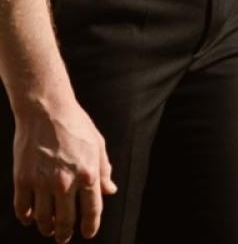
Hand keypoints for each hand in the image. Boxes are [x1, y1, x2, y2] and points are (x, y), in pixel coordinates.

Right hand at [10, 96, 115, 243]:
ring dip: (46, 228)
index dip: (90, 226)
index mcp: (88, 174)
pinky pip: (22, 207)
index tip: (88, 234)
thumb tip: (109, 191)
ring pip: (43, 218)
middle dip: (65, 233)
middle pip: (65, 219)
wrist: (46, 111)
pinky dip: (26, 217)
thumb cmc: (76, 125)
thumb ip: (104, 170)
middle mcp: (65, 182)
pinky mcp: (22, 179)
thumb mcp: (98, 145)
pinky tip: (30, 218)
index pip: (92, 210)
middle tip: (64, 238)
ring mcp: (42, 182)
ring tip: (49, 230)